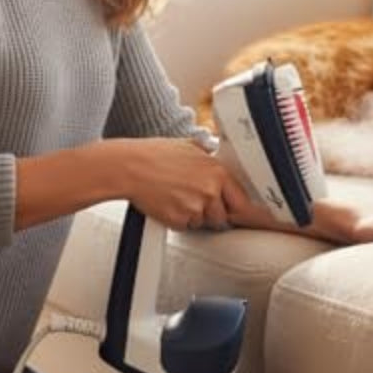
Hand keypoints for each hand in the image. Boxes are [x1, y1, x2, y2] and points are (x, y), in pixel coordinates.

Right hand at [115, 137, 250, 232]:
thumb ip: (207, 153)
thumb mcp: (189, 145)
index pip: (242, 199)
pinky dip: (179, 220)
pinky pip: (186, 227)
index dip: (238, 206)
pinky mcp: (179, 220)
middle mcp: (210, 191)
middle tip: (196, 200)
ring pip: (204, 223)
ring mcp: (195, 207)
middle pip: (224, 216)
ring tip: (178, 198)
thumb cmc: (154, 155)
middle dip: (214, 212)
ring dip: (195, 216)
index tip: (237, 210)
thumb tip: (214, 151)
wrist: (130, 167)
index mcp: (217, 172)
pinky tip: (169, 204)